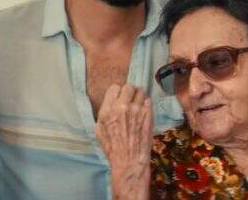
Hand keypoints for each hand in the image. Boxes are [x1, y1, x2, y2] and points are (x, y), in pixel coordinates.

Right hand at [95, 84, 151, 199]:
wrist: (129, 160)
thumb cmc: (112, 148)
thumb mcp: (99, 130)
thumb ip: (104, 113)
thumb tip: (110, 103)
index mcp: (107, 110)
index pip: (114, 88)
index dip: (117, 93)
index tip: (119, 98)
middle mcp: (122, 107)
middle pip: (128, 86)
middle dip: (129, 92)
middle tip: (130, 100)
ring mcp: (137, 109)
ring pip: (140, 91)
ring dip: (139, 96)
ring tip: (138, 104)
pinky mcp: (148, 114)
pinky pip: (148, 100)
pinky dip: (146, 104)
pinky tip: (143, 111)